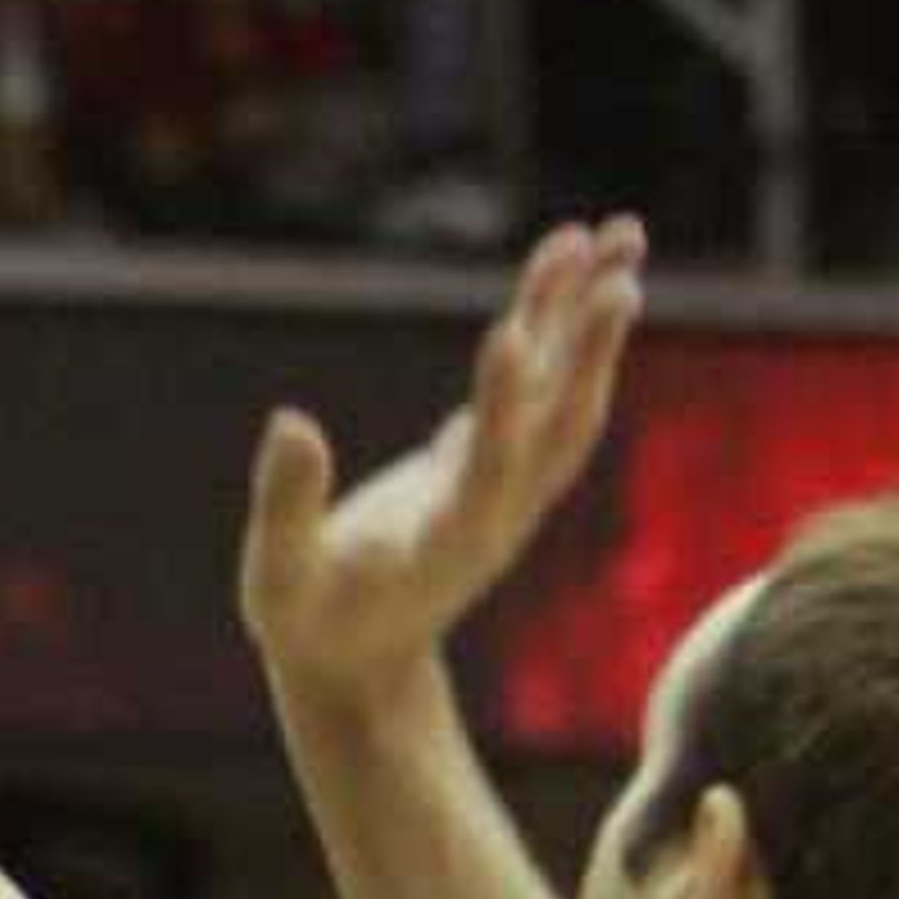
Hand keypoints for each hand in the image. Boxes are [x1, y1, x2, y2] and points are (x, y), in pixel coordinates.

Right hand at [241, 214, 644, 706]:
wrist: (360, 663)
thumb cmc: (310, 623)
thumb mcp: (278, 581)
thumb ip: (286, 509)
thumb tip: (288, 424)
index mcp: (448, 543)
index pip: (490, 469)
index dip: (503, 405)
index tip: (510, 334)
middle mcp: (499, 510)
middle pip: (558, 425)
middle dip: (586, 348)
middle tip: (616, 274)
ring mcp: (507, 485)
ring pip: (565, 396)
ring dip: (592, 319)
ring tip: (620, 235)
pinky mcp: (495, 458)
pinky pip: (541, 384)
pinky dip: (560, 323)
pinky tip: (573, 261)